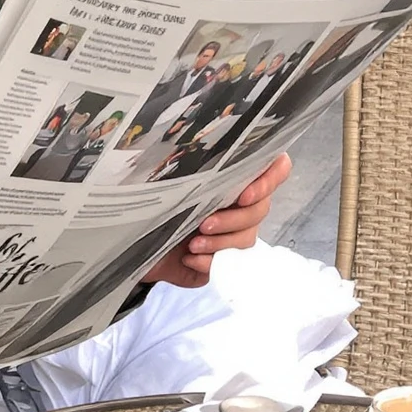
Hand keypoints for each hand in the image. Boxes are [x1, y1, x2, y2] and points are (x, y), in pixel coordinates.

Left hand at [142, 151, 290, 290]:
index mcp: (234, 175)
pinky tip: (189, 258)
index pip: (276, 168)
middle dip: (233, 219)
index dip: (269, 181)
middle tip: (204, 223)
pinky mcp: (227, 258)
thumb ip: (191, 165)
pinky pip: (231, 262)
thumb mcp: (170, 178)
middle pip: (262, 208)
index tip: (243, 195)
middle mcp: (241, 202)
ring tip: (192, 243)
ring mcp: (236, 231)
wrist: (135, 238)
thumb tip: (198, 148)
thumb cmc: (154, 200)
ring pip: (249, 237)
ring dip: (221, 241)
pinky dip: (210, 261)